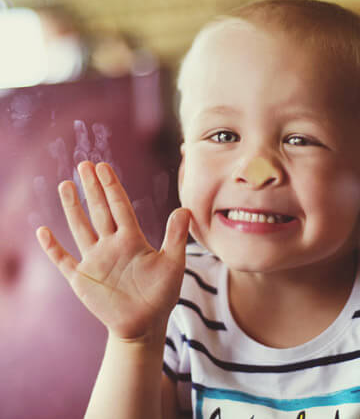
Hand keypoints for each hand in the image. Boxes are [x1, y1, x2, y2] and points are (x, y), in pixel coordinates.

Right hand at [36, 161, 189, 340]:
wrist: (145, 324)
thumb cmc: (161, 294)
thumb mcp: (173, 263)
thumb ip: (176, 237)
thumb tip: (185, 209)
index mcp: (132, 239)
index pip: (119, 206)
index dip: (112, 187)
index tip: (104, 167)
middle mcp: (111, 244)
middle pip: (99, 210)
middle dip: (91, 188)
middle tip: (84, 164)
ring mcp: (95, 260)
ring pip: (80, 228)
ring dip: (72, 208)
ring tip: (65, 184)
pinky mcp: (82, 279)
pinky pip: (63, 260)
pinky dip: (53, 247)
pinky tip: (43, 231)